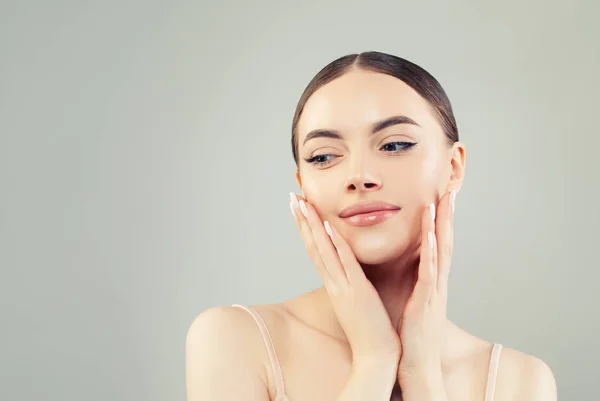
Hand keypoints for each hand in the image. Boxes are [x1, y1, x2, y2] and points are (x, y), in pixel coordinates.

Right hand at [289, 193, 400, 364]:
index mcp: (334, 285)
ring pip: (323, 251)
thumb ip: (351, 284)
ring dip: (311, 226)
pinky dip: (335, 244)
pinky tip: (327, 225)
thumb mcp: (357, 302)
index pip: (316, 251)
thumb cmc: (370, 331)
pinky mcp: (357, 292)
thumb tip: (350, 272)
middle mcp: (334, 283)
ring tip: (302, 203)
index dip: (306, 229)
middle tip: (292, 197)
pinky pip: (345, 263)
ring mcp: (343, 287)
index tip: (300, 208)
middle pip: (313, 246)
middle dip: (302, 221)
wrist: (376, 358)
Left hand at [396, 190, 455, 397]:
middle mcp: (437, 283)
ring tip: (441, 201)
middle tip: (449, 189)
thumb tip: (411, 273)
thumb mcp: (415, 304)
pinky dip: (432, 251)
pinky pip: (430, 272)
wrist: (416, 366)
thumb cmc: (413, 336)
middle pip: (445, 242)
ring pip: (441, 251)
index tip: (440, 199)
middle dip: (447, 215)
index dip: (440, 222)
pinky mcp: (426, 302)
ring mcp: (434, 291)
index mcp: (431, 282)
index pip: (438, 245)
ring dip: (442, 225)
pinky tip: (433, 235)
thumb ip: (416, 286)